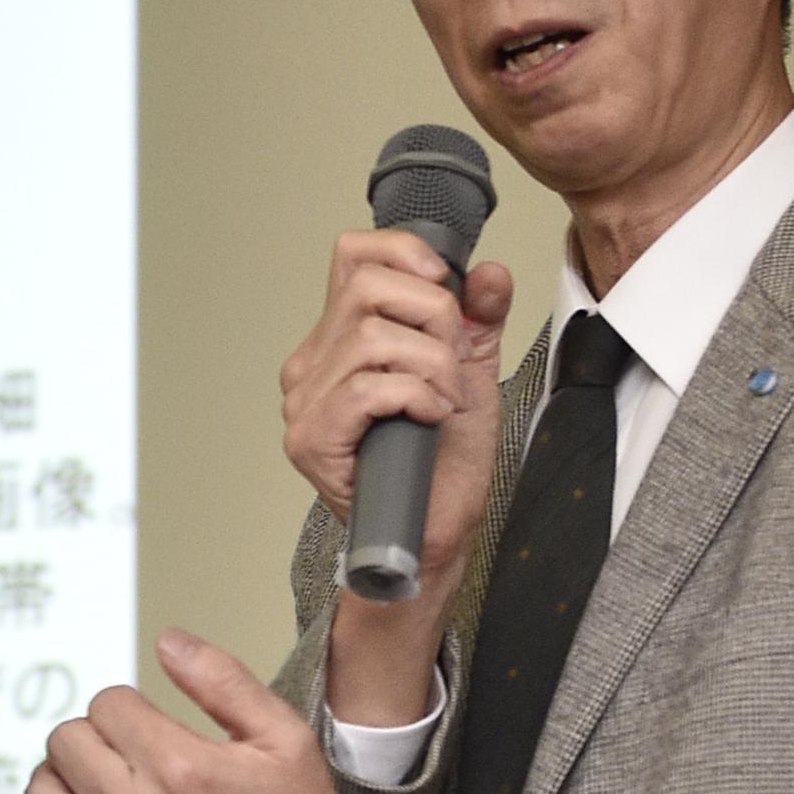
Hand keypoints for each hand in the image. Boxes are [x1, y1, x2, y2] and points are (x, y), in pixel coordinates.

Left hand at [22, 629, 338, 793]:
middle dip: (94, 736)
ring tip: (101, 784)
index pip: (106, 705)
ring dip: (65, 781)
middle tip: (125, 750)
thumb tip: (168, 641)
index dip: (128, 706)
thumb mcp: (282, 736)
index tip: (149, 723)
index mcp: (179, 768)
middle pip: (64, 743)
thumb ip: (222, 680)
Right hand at [279, 230, 513, 720]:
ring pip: (372, 337)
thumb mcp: (471, 375)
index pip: (351, 256)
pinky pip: (368, 387)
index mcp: (338, 343)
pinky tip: (429, 418)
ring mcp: (304, 404)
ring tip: (444, 400)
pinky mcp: (311, 439)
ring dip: (432, 365)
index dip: (404, 255)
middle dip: (432, 315)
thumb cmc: (444, 468)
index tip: (446, 288)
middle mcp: (311, 367)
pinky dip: (415, 394)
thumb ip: (477, 320)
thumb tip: (488, 272)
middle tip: (452, 362)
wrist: (433, 539)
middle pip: (366, 287)